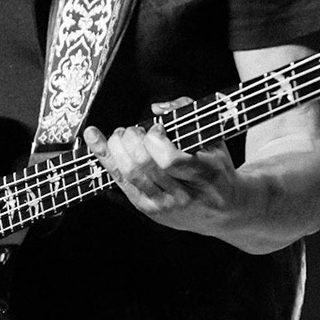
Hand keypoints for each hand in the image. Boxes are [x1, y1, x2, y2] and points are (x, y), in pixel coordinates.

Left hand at [83, 98, 246, 235]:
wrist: (225, 211)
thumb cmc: (218, 170)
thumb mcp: (215, 140)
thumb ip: (190, 114)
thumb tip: (158, 108)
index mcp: (203, 176)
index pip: (170, 160)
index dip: (156, 139)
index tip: (157, 128)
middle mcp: (182, 195)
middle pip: (143, 165)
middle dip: (132, 138)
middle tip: (136, 130)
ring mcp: (163, 205)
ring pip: (128, 173)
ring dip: (117, 146)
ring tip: (123, 135)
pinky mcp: (147, 209)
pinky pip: (120, 181)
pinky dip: (105, 157)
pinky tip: (95, 139)